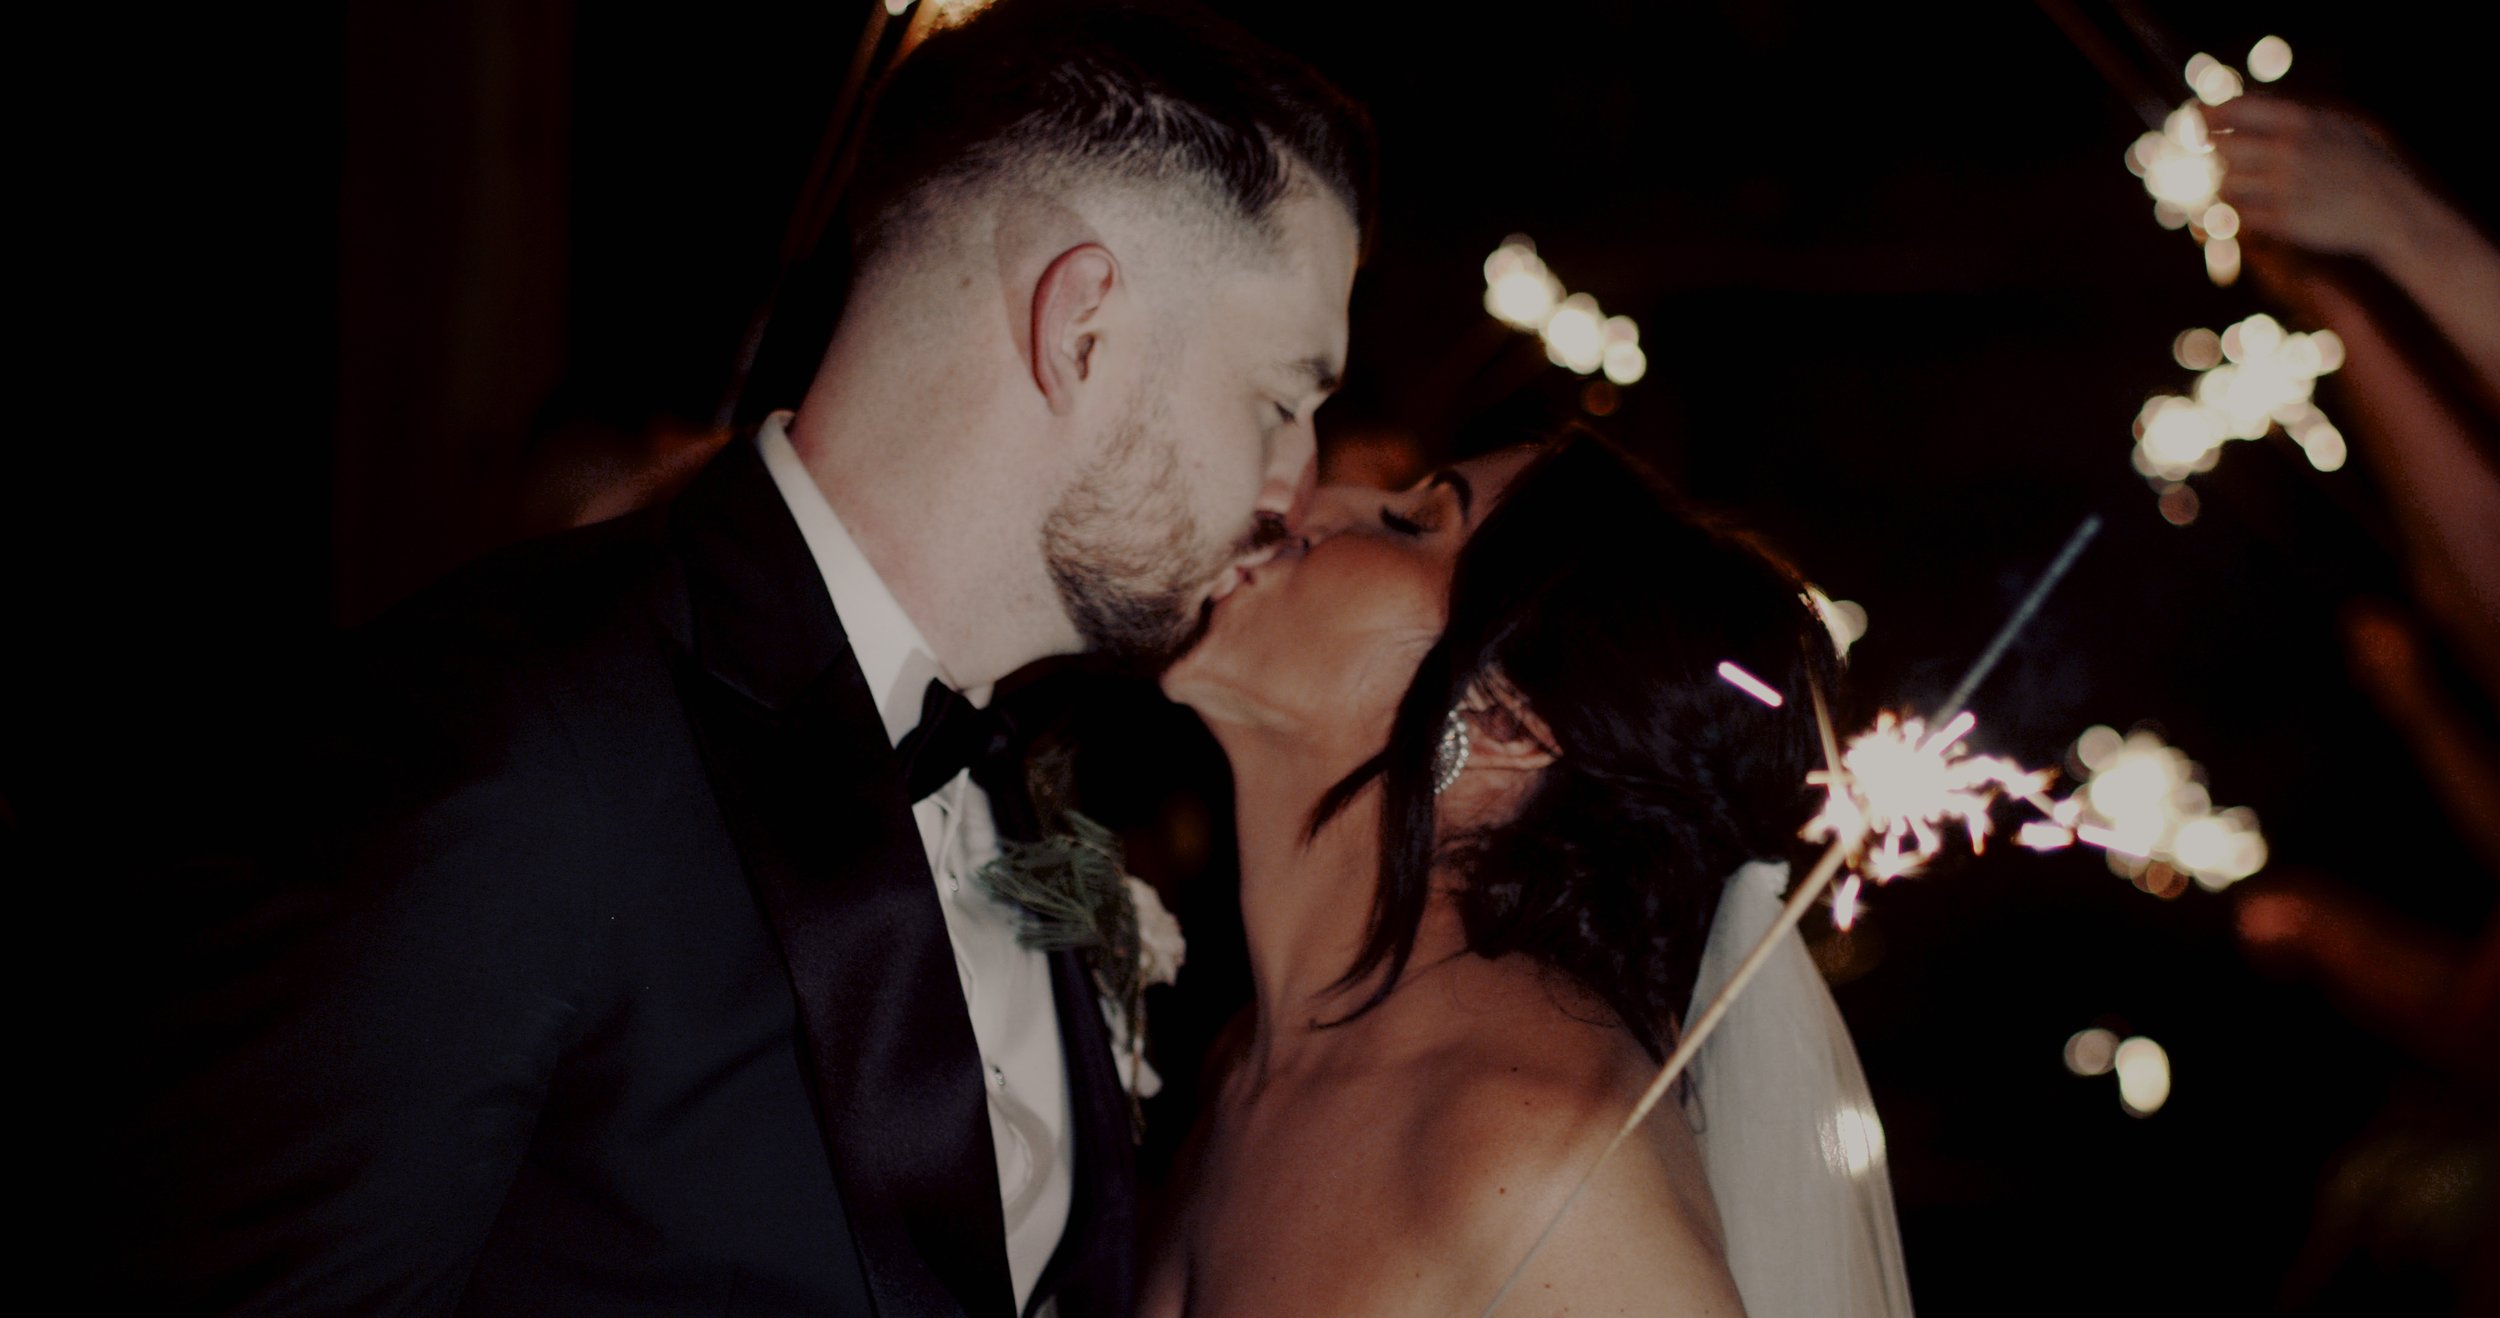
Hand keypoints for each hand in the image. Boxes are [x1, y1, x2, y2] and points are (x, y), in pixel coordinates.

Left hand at [2208, 96, 2417, 262]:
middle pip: (2220, 148)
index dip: (2204, 114)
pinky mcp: (2282, 220)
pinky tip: (2248, 208)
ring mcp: (2284, 187)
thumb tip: (2237, 102)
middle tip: (2221, 156)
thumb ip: (2287, 113)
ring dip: (2225, 185)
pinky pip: (2238, 215)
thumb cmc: (2359, 163)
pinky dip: (2237, 211)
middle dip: (2217, 153)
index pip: (2231, 109)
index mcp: (2299, 120)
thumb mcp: (2332, 124)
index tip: (2194, 120)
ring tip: (2238, 185)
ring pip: (2224, 184)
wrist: (2389, 209)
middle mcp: (2287, 150)